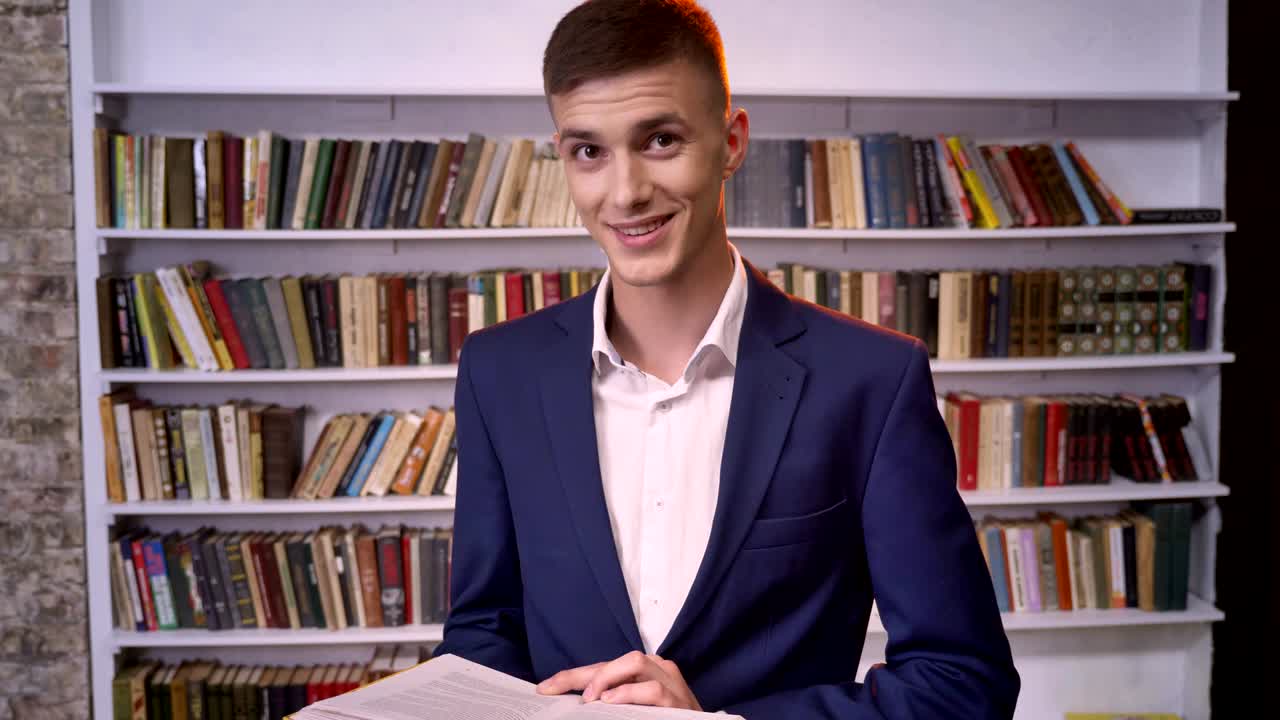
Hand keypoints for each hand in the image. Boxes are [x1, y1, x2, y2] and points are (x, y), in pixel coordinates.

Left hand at [536, 651, 701, 710]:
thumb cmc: (664, 719)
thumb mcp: (635, 710)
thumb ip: (613, 702)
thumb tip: (578, 703)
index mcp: (645, 671)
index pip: (605, 666)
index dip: (573, 676)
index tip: (545, 688)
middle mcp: (658, 669)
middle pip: (617, 659)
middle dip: (584, 673)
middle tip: (557, 690)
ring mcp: (671, 681)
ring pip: (635, 662)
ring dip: (606, 677)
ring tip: (588, 697)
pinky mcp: (679, 700)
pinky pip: (653, 688)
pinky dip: (629, 693)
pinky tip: (611, 701)